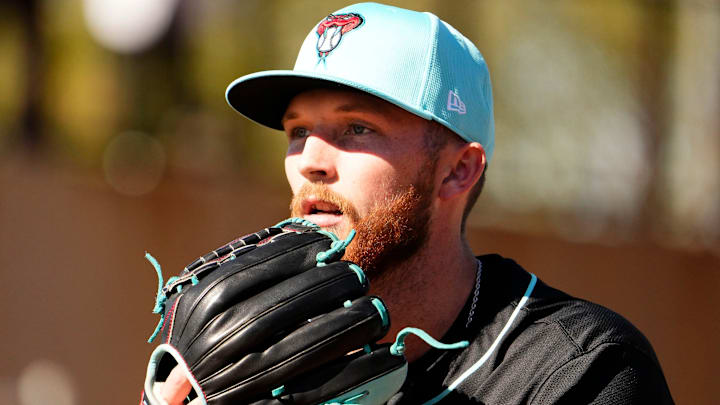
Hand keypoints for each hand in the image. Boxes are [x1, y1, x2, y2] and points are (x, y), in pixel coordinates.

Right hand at [141, 220, 405, 404]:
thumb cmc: (209, 343)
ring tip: (376, 310)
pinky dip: (358, 372)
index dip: (297, 254)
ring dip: (349, 325)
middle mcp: (214, 345)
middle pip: (284, 306)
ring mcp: (238, 383)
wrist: (194, 398)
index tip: (328, 246)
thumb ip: (245, 275)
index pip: (253, 269)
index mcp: (200, 309)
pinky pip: (321, 391)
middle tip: (358, 277)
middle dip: (330, 286)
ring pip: (306, 347)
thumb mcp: (209, 306)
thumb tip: (300, 238)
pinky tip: (385, 357)